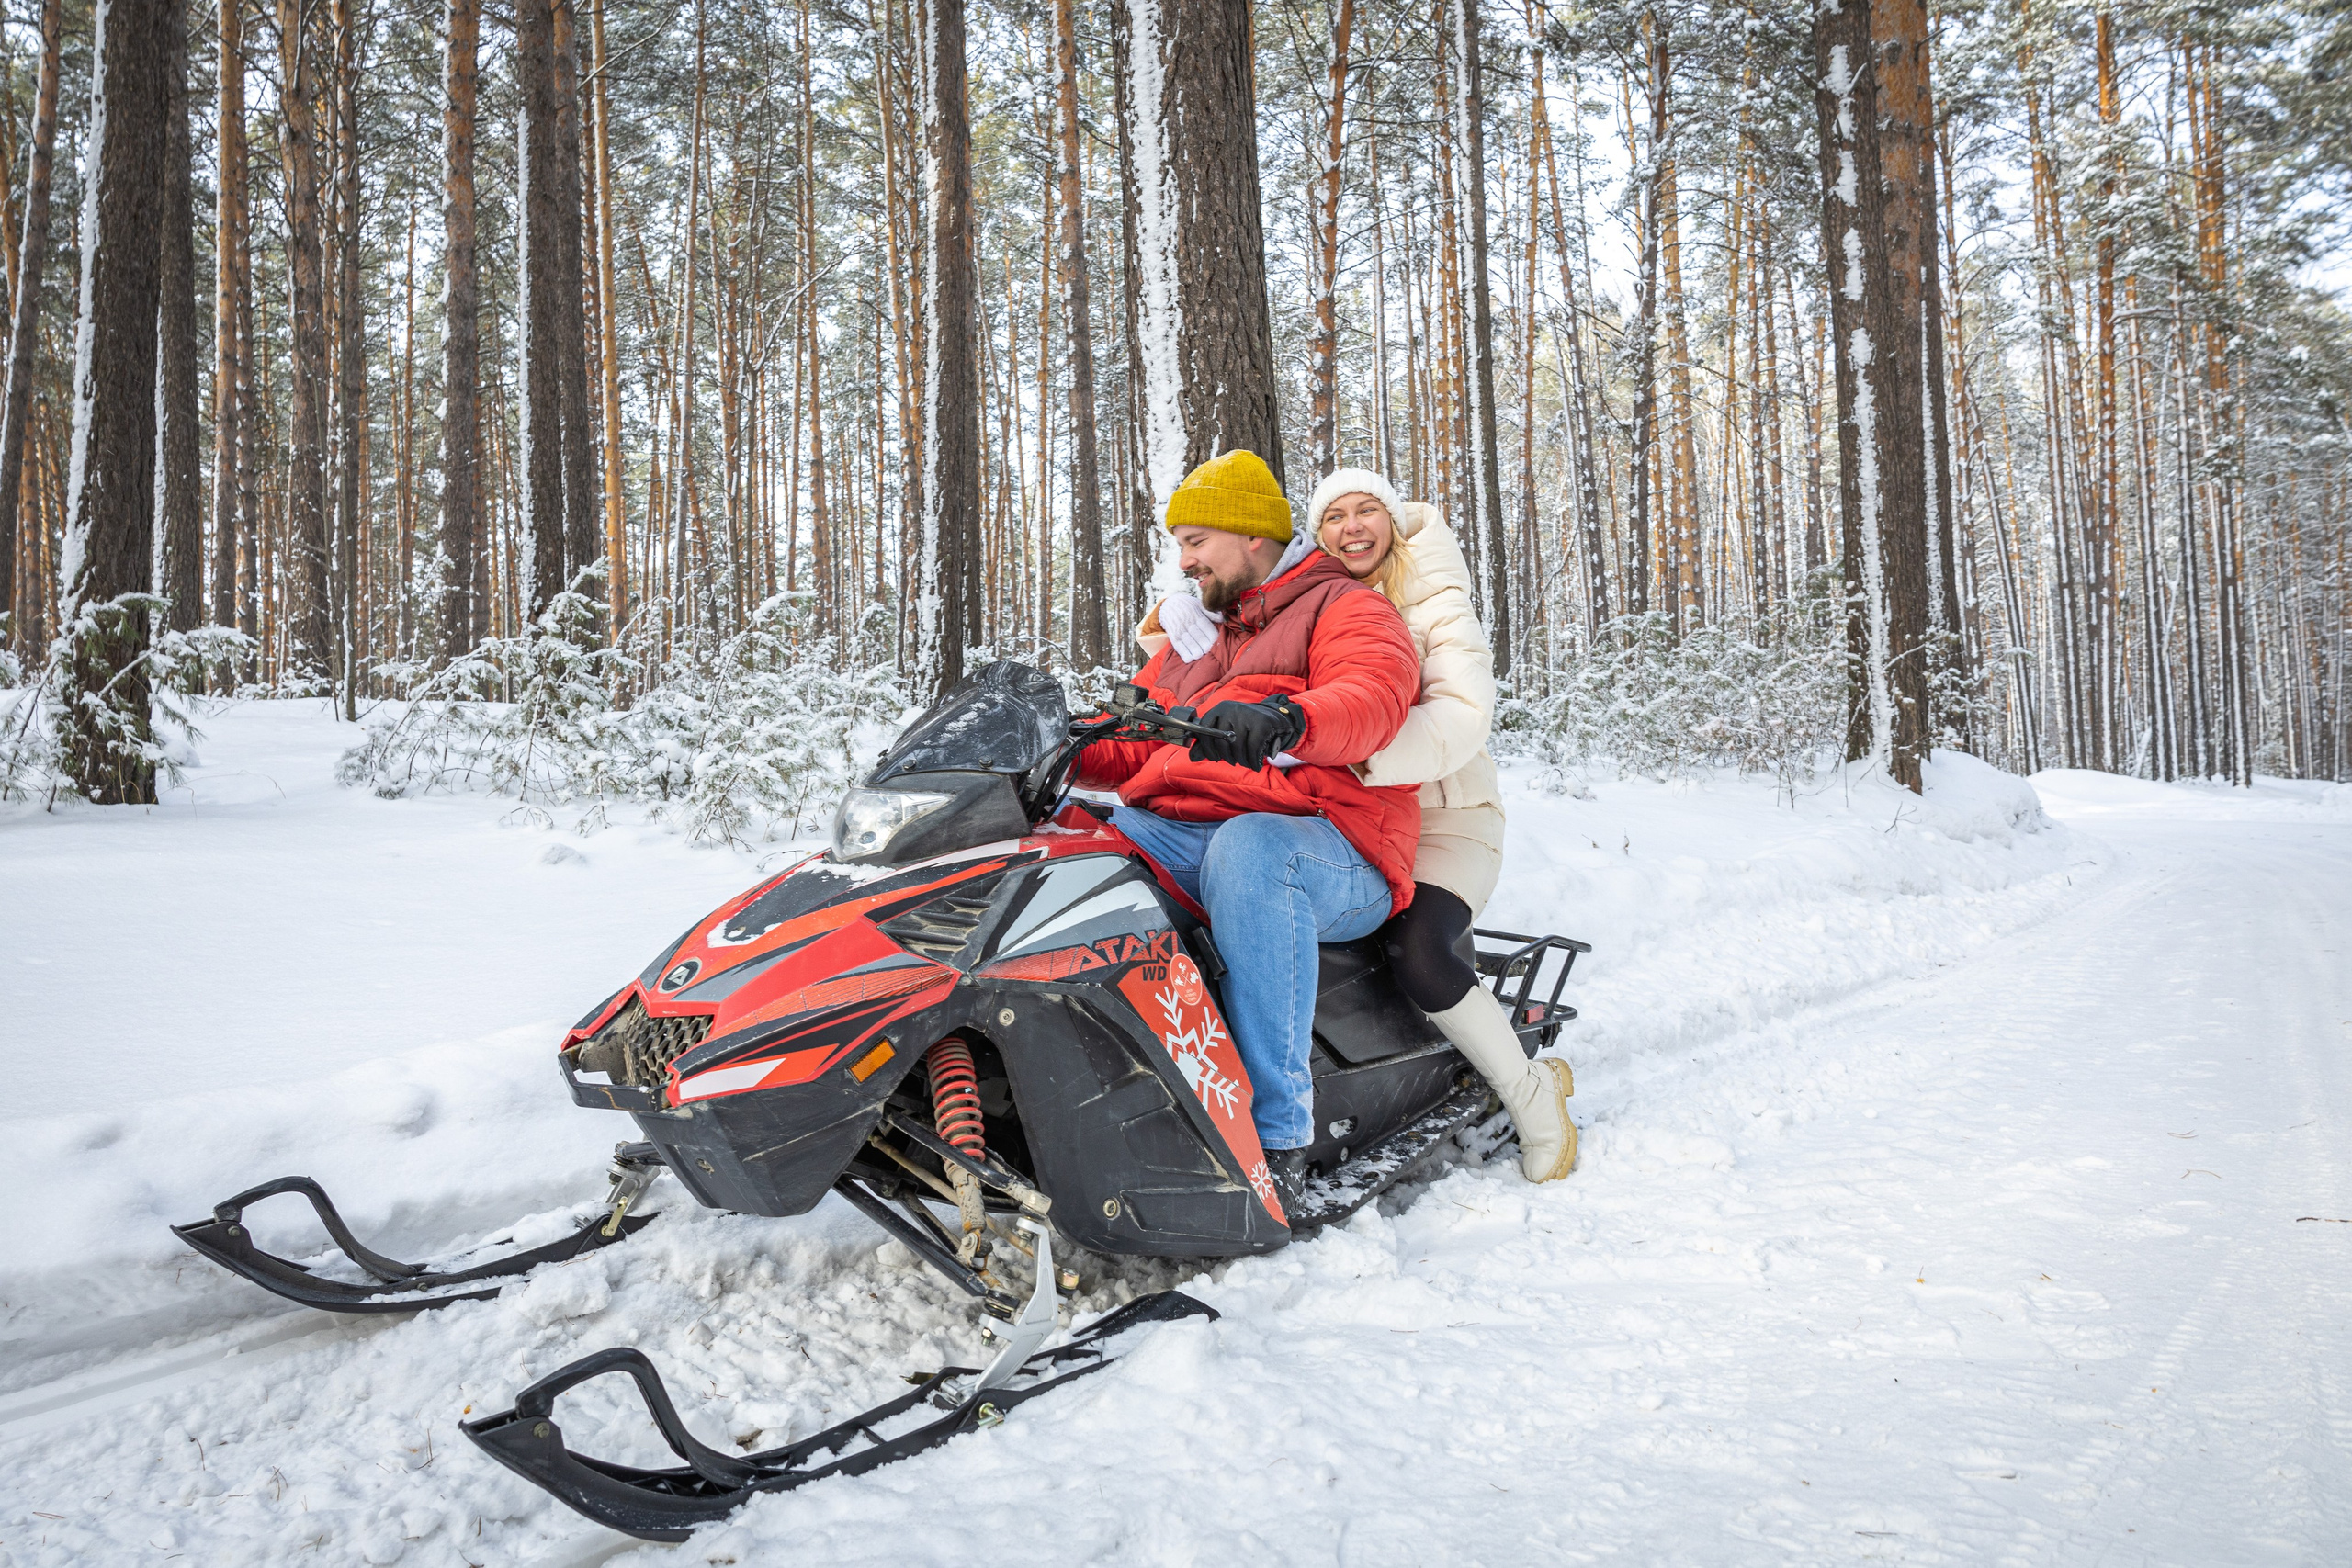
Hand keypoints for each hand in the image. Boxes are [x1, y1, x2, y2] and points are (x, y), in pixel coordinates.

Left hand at [1188, 696, 1305, 771]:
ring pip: (1237, 747)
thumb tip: (1192, 757)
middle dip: (1227, 757)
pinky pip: (1253, 749)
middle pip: (1222, 741)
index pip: (1205, 729)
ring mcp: (1248, 715)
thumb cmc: (1248, 727)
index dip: (1208, 748)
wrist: (1277, 719)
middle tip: (1234, 761)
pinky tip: (1255, 764)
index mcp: (1221, 709)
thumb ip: (1209, 742)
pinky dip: (1253, 761)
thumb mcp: (1228, 730)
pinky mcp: (1262, 724)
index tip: (1214, 758)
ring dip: (1242, 760)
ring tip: (1246, 762)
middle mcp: (1232, 709)